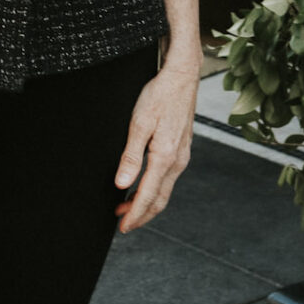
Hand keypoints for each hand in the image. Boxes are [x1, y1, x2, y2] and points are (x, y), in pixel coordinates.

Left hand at [114, 57, 198, 233]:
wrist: (182, 76)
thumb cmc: (159, 95)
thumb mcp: (139, 123)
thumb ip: (131, 156)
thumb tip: (122, 185)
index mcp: (166, 157)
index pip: (148, 196)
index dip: (134, 215)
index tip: (122, 227)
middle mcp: (178, 161)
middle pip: (159, 199)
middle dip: (141, 215)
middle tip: (122, 224)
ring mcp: (182, 156)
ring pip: (165, 190)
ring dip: (147, 203)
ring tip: (127, 208)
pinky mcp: (182, 149)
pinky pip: (168, 178)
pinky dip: (155, 189)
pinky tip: (143, 185)